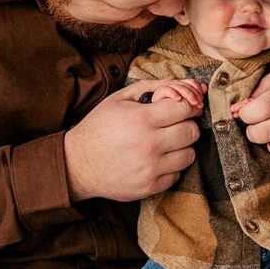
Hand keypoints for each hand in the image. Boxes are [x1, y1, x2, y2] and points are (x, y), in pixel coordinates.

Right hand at [62, 78, 199, 203]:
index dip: (187, 105)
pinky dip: (171, 167)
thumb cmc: (99, 127)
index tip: (182, 108)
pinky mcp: (149, 187)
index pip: (185, 108)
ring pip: (189, 155)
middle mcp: (149, 145)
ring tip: (167, 144)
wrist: (78, 164)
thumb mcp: (120, 99)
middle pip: (191, 132)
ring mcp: (150, 169)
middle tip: (175, 125)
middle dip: (187, 125)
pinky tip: (158, 160)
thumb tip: (178, 81)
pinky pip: (177, 175)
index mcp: (142, 119)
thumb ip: (150, 87)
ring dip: (182, 148)